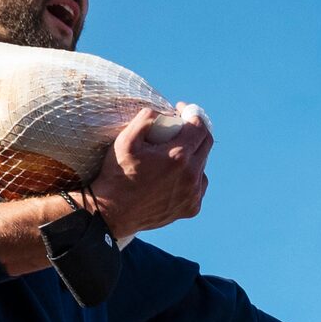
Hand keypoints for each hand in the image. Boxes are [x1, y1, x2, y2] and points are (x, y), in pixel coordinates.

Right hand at [85, 107, 211, 237]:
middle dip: (196, 131)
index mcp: (178, 157)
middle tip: (182, 126)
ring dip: (193, 155)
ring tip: (175, 154)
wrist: (114, 212)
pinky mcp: (192, 208)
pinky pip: (198, 186)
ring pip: (202, 166)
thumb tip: (161, 111)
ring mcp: (193, 194)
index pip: (199, 127)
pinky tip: (176, 176)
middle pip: (206, 144)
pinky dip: (191, 177)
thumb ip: (145, 119)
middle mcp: (191, 176)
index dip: (192, 114)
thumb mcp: (126, 140)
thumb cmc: (117, 174)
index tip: (182, 110)